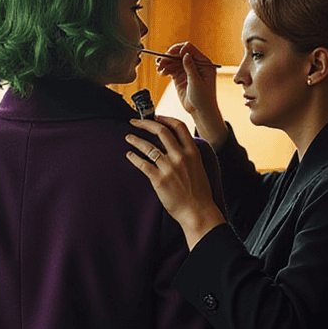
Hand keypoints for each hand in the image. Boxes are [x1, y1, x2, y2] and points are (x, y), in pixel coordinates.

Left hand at [125, 116, 225, 250]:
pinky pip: (142, 164)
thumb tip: (175, 146)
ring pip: (148, 146)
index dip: (165, 119)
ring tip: (128, 137)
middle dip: (145, 123)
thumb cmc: (199, 193)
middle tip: (135, 122)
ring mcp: (169, 168)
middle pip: (161, 131)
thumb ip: (188, 154)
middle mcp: (181, 156)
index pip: (178, 126)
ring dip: (136, 140)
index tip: (155, 116)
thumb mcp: (198, 167)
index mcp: (192, 152)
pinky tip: (129, 155)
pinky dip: (134, 157)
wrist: (198, 212)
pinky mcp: (159, 180)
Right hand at [155, 40, 226, 147]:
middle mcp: (195, 64)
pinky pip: (171, 69)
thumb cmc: (204, 98)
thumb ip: (190, 68)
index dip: (180, 50)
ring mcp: (187, 70)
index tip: (173, 55)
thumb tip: (185, 54)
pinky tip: (161, 73)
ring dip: (165, 63)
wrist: (200, 111)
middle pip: (179, 53)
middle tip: (161, 62)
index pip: (190, 49)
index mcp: (204, 63)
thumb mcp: (197, 82)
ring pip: (174, 61)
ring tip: (159, 69)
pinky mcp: (180, 76)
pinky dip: (165, 69)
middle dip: (170, 56)